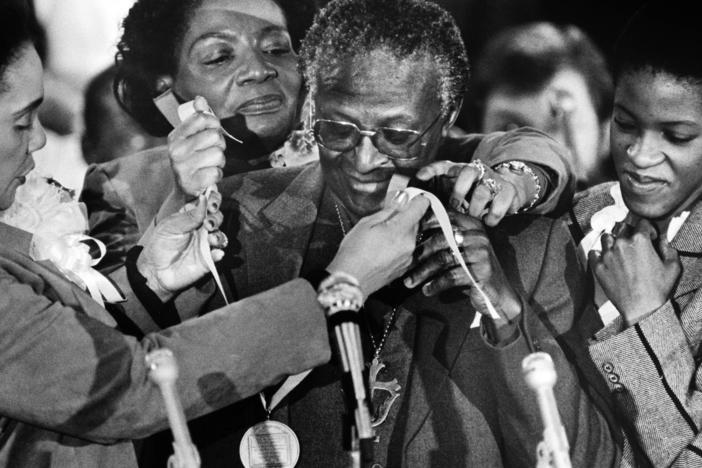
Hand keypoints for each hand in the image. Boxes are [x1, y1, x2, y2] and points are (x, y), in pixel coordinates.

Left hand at [137, 192, 226, 300]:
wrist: (154, 270)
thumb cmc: (160, 243)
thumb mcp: (171, 226)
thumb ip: (189, 215)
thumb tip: (204, 197)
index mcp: (193, 216)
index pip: (209, 203)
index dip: (214, 200)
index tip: (212, 204)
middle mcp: (202, 228)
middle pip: (218, 217)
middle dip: (216, 218)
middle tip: (208, 224)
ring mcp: (206, 244)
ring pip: (221, 236)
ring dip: (219, 236)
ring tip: (211, 239)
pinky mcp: (208, 259)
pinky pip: (219, 254)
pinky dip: (219, 253)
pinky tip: (216, 253)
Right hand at [168, 96, 225, 197]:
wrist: (184, 190)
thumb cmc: (192, 161)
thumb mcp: (191, 139)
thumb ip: (198, 119)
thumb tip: (200, 99)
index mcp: (175, 137)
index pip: (202, 118)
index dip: (214, 123)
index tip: (213, 130)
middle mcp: (176, 151)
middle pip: (214, 136)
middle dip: (219, 144)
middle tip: (211, 151)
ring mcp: (182, 168)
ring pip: (218, 155)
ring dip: (219, 161)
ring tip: (209, 164)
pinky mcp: (192, 183)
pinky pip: (217, 172)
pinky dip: (217, 175)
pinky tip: (208, 176)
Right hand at [327, 192, 429, 297]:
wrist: (350, 281)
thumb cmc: (354, 253)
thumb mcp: (366, 223)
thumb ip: (388, 211)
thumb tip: (401, 200)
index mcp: (400, 230)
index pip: (420, 207)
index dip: (416, 199)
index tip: (409, 197)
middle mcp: (409, 244)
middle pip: (416, 222)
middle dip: (404, 217)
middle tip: (384, 219)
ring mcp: (408, 258)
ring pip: (410, 236)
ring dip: (400, 232)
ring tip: (379, 237)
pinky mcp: (404, 267)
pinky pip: (405, 250)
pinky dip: (397, 246)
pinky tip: (381, 249)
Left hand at [403, 211, 521, 322]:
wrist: (498, 295)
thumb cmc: (473, 271)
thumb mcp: (462, 250)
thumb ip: (445, 238)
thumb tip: (412, 231)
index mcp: (473, 225)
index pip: (446, 217)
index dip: (425, 222)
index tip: (406, 232)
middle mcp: (478, 236)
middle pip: (441, 239)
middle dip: (420, 253)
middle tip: (404, 264)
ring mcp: (481, 253)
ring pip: (443, 259)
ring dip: (423, 272)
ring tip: (409, 281)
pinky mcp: (481, 272)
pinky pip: (451, 276)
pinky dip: (436, 284)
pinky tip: (426, 290)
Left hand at [415, 160, 535, 225]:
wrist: (509, 191)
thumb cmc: (475, 197)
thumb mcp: (457, 195)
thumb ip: (440, 198)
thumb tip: (416, 205)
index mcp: (461, 171)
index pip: (444, 165)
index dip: (432, 169)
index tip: (420, 177)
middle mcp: (478, 171)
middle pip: (468, 171)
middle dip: (459, 191)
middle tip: (455, 206)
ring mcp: (494, 180)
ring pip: (484, 190)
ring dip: (476, 208)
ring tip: (473, 217)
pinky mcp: (509, 191)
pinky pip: (501, 203)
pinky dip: (493, 216)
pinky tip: (488, 221)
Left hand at [588, 219, 680, 325]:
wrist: (641, 309)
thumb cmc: (658, 290)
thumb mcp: (673, 266)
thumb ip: (668, 248)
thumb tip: (661, 241)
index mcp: (640, 240)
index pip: (642, 223)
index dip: (648, 229)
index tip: (649, 237)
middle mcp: (621, 244)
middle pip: (622, 227)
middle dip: (630, 232)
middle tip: (634, 243)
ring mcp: (607, 255)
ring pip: (606, 237)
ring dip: (613, 240)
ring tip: (619, 249)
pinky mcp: (598, 267)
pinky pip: (593, 252)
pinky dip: (598, 253)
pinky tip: (606, 258)